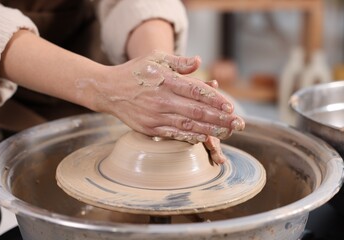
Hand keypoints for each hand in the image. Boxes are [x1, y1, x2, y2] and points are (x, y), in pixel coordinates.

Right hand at [93, 51, 244, 161]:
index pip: (196, 91)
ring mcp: (155, 116)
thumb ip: (178, 62)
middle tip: (238, 124)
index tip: (231, 107)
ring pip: (188, 125)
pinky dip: (190, 137)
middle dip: (220, 119)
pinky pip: (174, 134)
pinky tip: (204, 139)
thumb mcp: (155, 58)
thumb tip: (199, 62)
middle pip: (197, 111)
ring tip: (227, 133)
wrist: (109, 90)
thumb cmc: (135, 72)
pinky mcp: (150, 128)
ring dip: (210, 130)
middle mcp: (162, 100)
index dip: (216, 100)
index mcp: (165, 81)